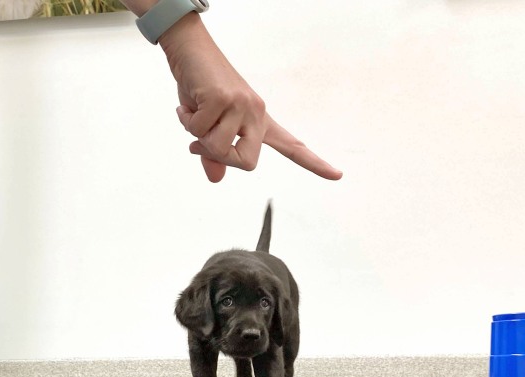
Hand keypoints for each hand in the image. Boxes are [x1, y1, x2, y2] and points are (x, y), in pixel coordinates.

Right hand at [160, 14, 342, 182]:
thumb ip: (213, 155)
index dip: (314, 163)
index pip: (292, 146)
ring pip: (218, 148)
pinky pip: (200, 130)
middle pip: (247, 163)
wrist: (189, 50)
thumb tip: (216, 178)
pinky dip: (187, 121)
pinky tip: (187, 104)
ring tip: (193, 114)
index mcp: (259, 121)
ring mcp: (242, 104)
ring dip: (197, 136)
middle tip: (198, 143)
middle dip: (218, 157)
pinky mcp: (223, 98)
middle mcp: (256, 113)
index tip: (337, 175)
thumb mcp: (207, 125)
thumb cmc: (199, 86)